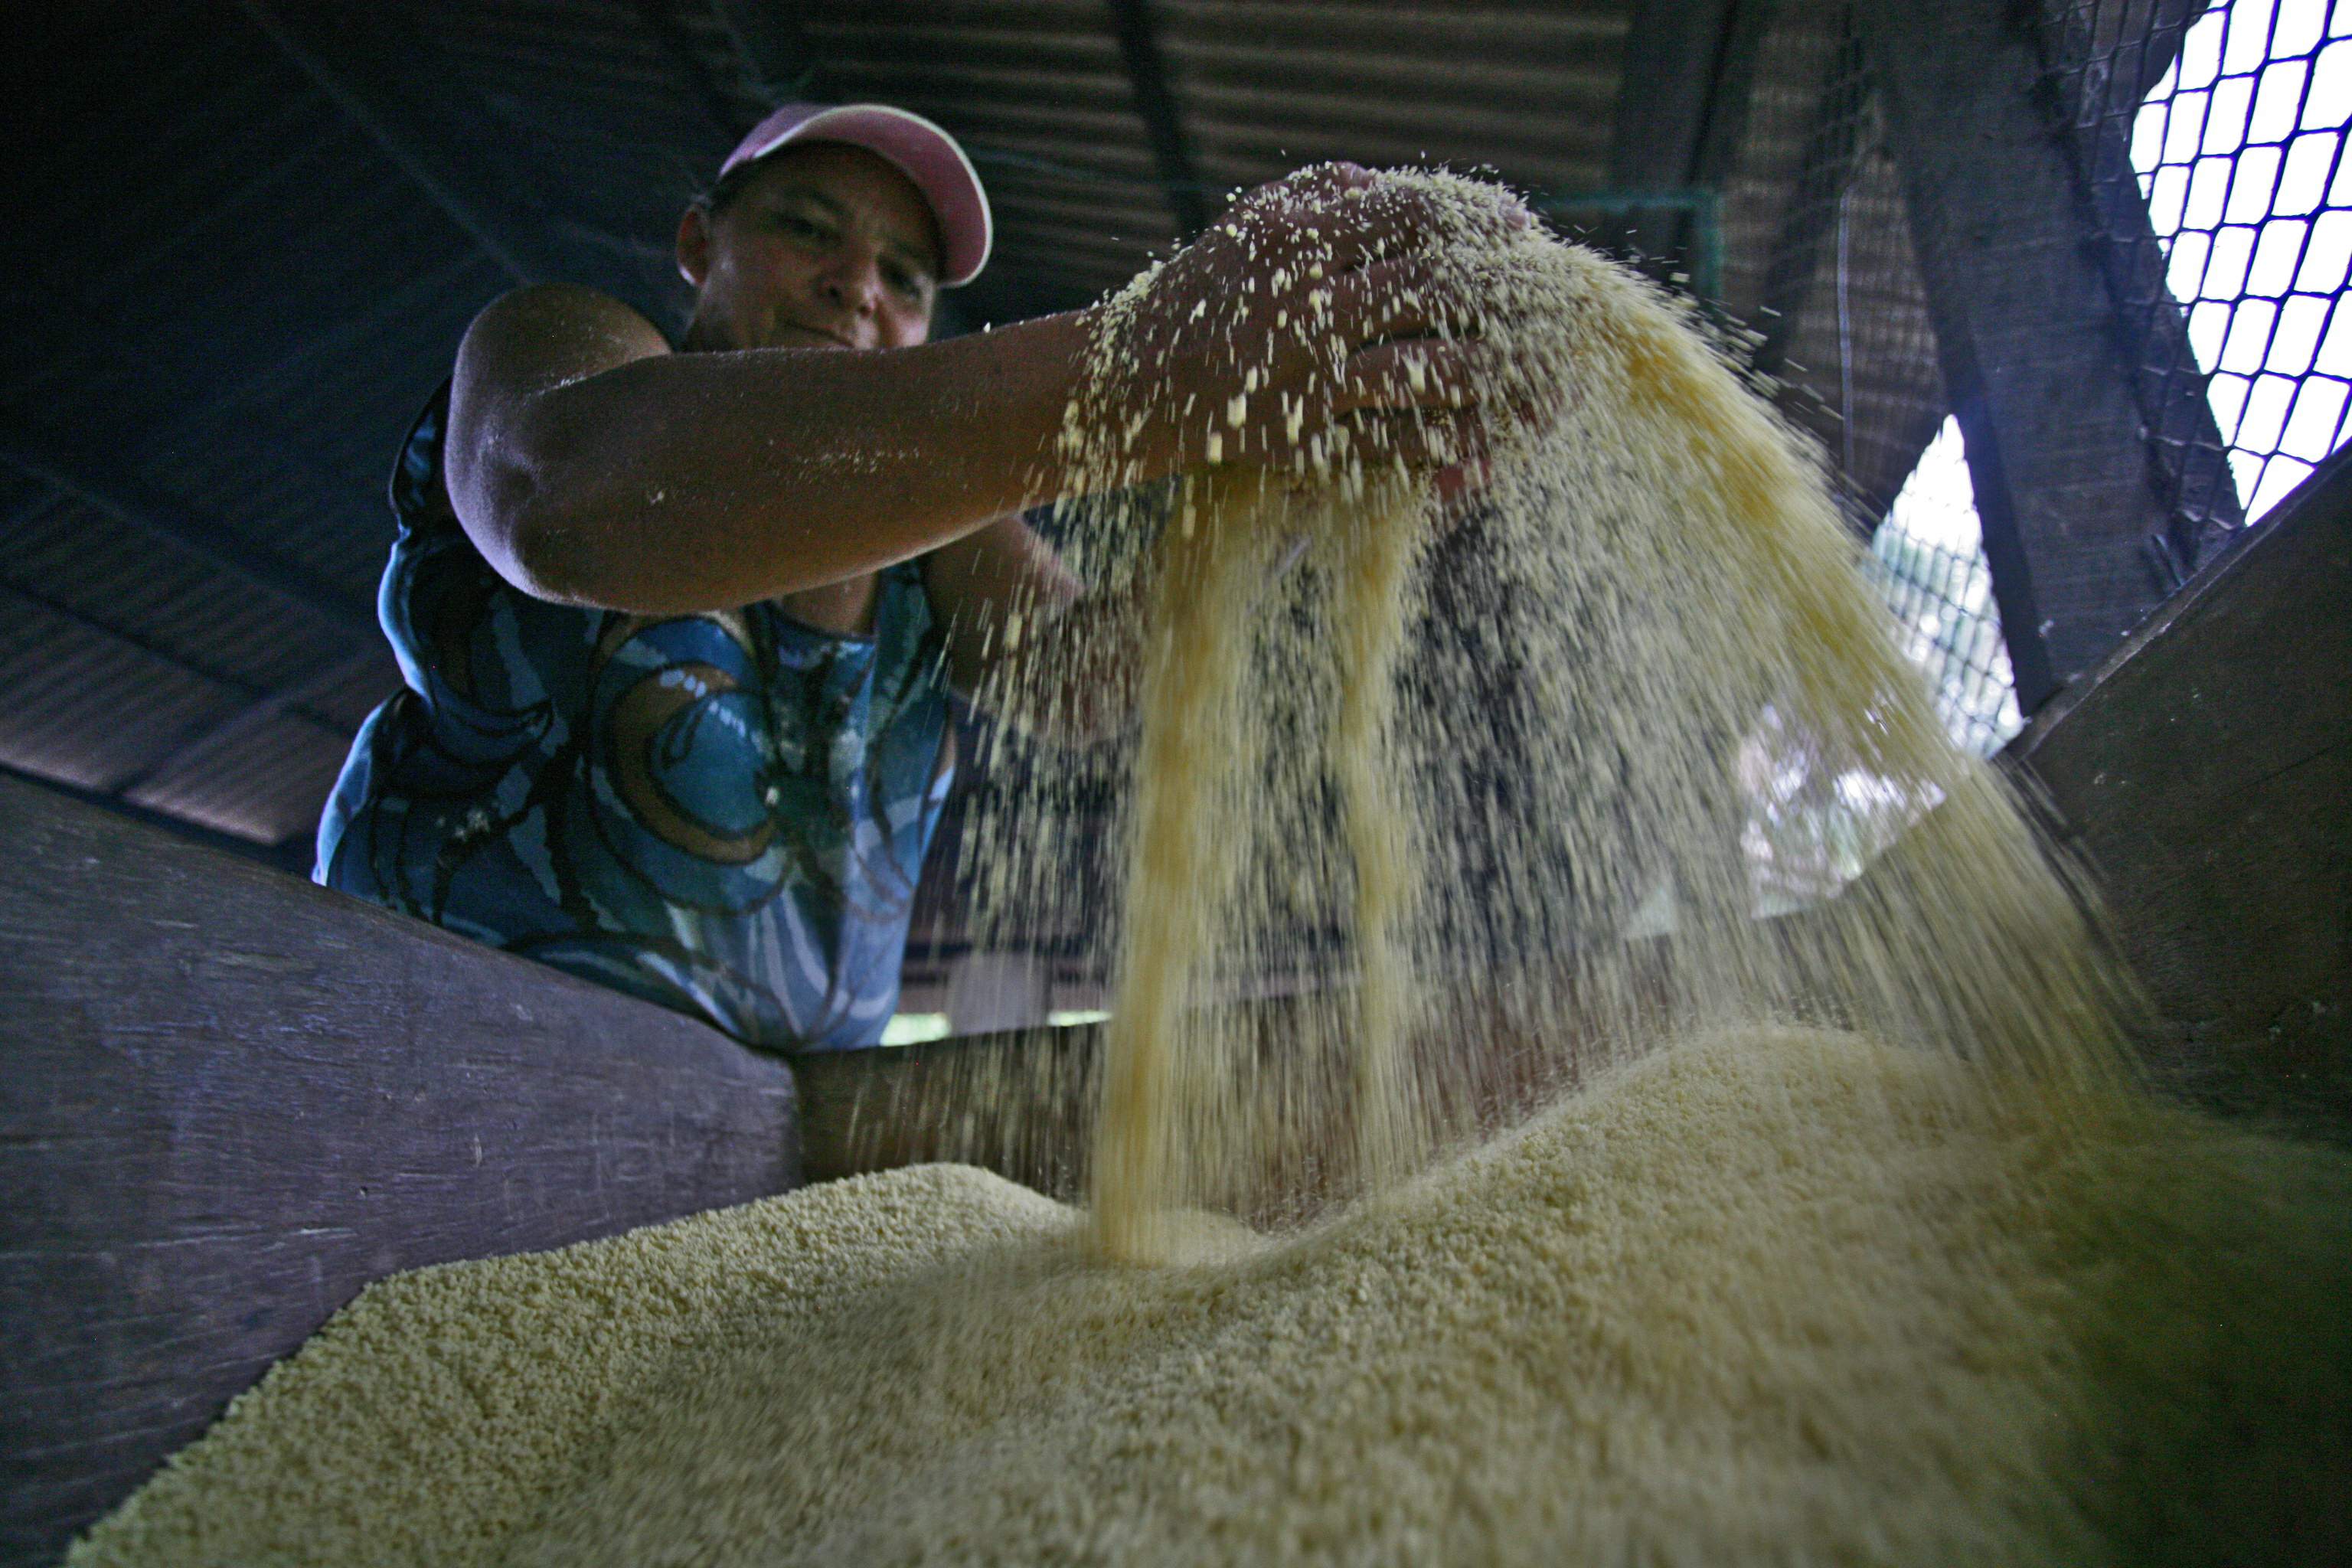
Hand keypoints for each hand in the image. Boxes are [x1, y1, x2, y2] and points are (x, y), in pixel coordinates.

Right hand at [1081, 165, 1540, 483]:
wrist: (1135, 382)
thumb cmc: (1202, 293)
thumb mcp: (1248, 224)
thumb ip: (1317, 193)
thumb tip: (1384, 182)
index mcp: (1294, 242)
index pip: (1406, 216)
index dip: (1471, 218)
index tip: (1518, 226)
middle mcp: (1303, 305)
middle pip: (1427, 286)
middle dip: (1496, 288)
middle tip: (1543, 295)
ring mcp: (1305, 375)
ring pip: (1420, 368)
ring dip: (1487, 367)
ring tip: (1536, 367)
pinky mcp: (1303, 435)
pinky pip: (1390, 438)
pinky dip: (1444, 438)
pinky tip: (1488, 434)